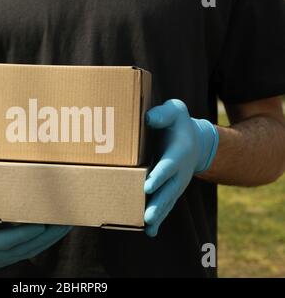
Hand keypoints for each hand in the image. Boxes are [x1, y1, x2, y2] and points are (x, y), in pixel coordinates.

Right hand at [0, 188, 71, 268]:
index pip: (5, 242)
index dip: (25, 234)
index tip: (42, 225)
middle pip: (22, 249)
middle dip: (46, 237)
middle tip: (63, 222)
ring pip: (29, 251)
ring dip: (50, 239)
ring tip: (66, 224)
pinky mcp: (7, 256)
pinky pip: (29, 249)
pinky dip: (45, 240)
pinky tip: (57, 229)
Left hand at [144, 99, 218, 236]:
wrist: (195, 141)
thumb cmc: (178, 123)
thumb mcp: (175, 110)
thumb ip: (164, 113)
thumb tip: (149, 119)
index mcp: (178, 152)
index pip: (168, 166)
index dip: (159, 175)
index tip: (148, 186)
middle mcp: (179, 172)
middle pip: (169, 190)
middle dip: (158, 203)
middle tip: (147, 216)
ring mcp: (177, 183)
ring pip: (167, 201)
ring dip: (158, 214)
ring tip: (148, 227)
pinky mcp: (172, 190)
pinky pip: (166, 205)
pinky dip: (159, 219)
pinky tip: (150, 232)